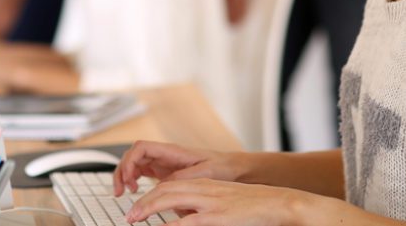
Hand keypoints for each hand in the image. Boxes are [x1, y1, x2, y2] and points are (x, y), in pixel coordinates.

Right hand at [113, 141, 244, 195]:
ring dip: (125, 176)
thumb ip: (182, 178)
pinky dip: (134, 180)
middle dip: (122, 170)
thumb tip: (161, 186)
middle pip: (133, 155)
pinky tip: (135, 192)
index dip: (130, 161)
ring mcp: (164, 163)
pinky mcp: (166, 172)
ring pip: (135, 164)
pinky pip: (143, 173)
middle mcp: (165, 155)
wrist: (233, 168)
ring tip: (124, 193)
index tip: (129, 179)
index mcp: (172, 151)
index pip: (141, 147)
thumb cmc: (221, 167)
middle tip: (120, 190)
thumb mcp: (204, 173)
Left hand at [125, 179, 307, 225]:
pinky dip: (171, 225)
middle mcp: (204, 189)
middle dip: (143, 202)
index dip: (150, 195)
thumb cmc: (251, 206)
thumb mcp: (221, 202)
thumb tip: (180, 218)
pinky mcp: (218, 216)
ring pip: (171, 199)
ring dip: (149, 208)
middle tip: (129, 216)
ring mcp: (210, 202)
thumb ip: (200, 207)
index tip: (137, 207)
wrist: (277, 203)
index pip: (169, 185)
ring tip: (134, 219)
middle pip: (165, 189)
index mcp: (204, 185)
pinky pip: (188, 221)